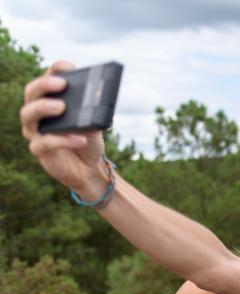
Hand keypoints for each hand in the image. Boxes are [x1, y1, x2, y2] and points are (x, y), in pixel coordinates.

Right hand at [20, 61, 106, 195]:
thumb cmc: (88, 141)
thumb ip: (91, 111)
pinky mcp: (39, 151)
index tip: (70, 66)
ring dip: (43, 107)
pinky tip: (79, 138)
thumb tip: (97, 99)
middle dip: (44, 85)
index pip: (47, 80)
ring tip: (62, 107)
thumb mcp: (93, 124)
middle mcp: (37, 113)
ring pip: (28, 115)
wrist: (90, 169)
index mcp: (49, 101)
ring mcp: (35, 131)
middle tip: (62, 84)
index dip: (55, 70)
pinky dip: (62, 139)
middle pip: (31, 93)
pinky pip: (45, 143)